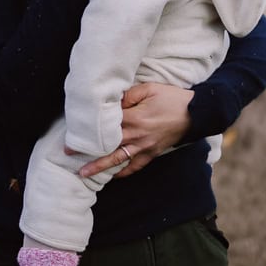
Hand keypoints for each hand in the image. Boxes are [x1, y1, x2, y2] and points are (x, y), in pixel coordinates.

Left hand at [77, 82, 193, 179]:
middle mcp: (138, 136)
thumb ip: (129, 95)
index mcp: (135, 118)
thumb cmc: (172, 98)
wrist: (196, 113)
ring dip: (100, 166)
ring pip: (118, 159)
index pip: (107, 124)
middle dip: (88, 150)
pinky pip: (136, 166)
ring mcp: (145, 147)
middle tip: (69, 153)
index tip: (74, 128)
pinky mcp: (153, 153)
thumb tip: (112, 102)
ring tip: (84, 173)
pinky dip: (124, 172)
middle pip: (108, 145)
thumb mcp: (150, 88)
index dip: (90, 126)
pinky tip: (113, 176)